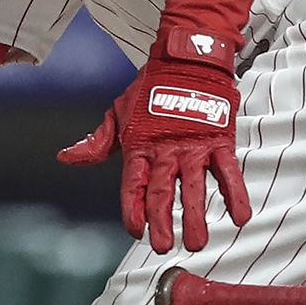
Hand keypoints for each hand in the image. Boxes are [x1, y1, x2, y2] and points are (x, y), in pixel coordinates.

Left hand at [58, 52, 251, 252]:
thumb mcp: (118, 113)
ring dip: (196, 217)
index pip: (133, 184)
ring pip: (195, 187)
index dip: (133, 209)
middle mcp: (166, 150)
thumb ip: (97, 142)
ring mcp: (194, 146)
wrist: (186, 58)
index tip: (136, 230)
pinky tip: (240, 217)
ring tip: (197, 243)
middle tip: (162, 246)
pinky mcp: (219, 140)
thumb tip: (66, 157)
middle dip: (162, 221)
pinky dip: (236, 194)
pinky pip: (228, 171)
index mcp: (140, 146)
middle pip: (162, 191)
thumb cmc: (149, 87)